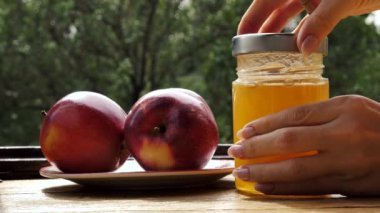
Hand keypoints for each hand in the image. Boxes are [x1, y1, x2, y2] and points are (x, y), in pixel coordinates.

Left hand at [228, 95, 379, 195]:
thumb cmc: (376, 125)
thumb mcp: (352, 109)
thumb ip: (320, 116)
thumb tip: (277, 128)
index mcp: (345, 109)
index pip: (295, 115)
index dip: (265, 125)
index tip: (244, 131)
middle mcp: (345, 135)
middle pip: (290, 142)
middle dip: (257, 148)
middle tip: (235, 152)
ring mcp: (348, 163)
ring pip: (296, 169)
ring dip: (264, 172)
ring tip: (243, 172)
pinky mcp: (350, 185)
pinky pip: (310, 188)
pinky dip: (284, 188)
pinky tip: (265, 187)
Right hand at [238, 0, 379, 54]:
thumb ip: (322, 22)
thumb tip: (303, 49)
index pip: (264, 1)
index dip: (251, 18)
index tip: (241, 37)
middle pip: (271, 7)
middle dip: (261, 27)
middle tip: (250, 50)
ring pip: (287, 12)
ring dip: (278, 31)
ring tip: (268, 51)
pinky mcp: (325, 0)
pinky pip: (305, 16)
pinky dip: (300, 30)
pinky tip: (296, 45)